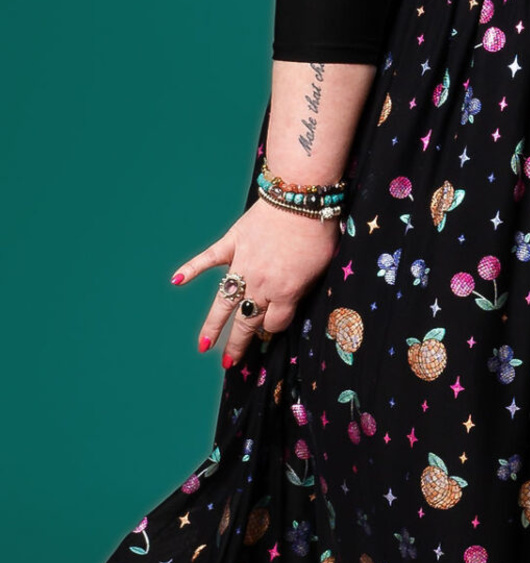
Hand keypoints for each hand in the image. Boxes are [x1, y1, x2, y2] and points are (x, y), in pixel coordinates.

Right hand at [175, 202, 338, 364]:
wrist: (301, 197)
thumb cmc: (318, 232)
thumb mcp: (321, 268)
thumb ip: (304, 288)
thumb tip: (291, 302)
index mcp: (286, 293)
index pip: (275, 324)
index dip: (273, 330)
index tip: (270, 332)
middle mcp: (261, 284)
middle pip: (247, 322)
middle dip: (238, 345)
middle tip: (230, 364)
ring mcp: (243, 265)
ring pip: (224, 302)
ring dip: (212, 325)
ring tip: (203, 345)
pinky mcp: (231, 244)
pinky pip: (208, 260)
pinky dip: (191, 269)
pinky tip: (176, 281)